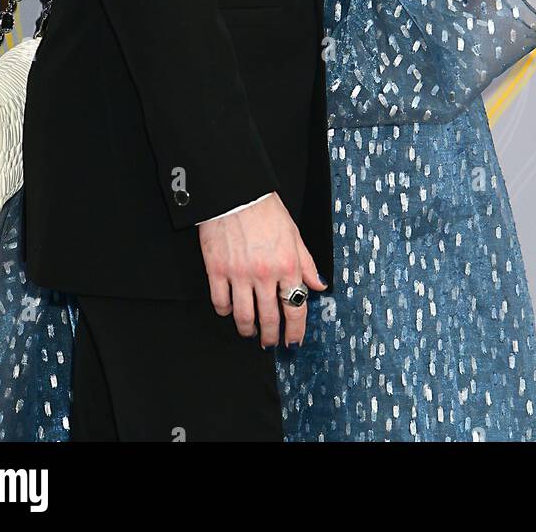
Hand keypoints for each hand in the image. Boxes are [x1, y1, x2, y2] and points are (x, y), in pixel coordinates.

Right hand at [198, 192, 326, 348]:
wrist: (236, 193)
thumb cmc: (265, 210)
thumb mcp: (294, 234)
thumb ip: (306, 263)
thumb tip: (317, 285)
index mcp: (287, 265)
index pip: (296, 308)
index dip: (296, 330)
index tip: (293, 341)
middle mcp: (265, 274)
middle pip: (270, 318)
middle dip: (272, 336)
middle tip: (270, 342)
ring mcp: (239, 274)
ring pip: (244, 317)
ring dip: (248, 330)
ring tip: (250, 332)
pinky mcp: (217, 271)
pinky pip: (221, 302)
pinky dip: (226, 311)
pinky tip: (230, 310)